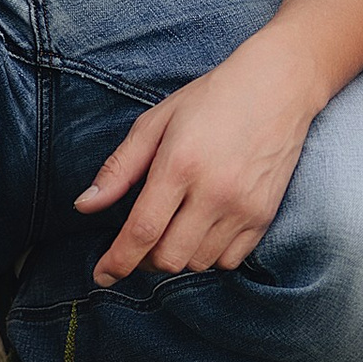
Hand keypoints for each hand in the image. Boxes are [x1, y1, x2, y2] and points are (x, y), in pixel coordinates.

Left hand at [76, 39, 319, 283]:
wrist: (278, 87)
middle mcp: (214, 192)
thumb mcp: (156, 122)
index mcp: (180, 165)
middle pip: (169, 258)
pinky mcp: (264, 215)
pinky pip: (230, 260)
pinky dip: (209, 256)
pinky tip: (202, 231)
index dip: (117, 261)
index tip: (102, 274)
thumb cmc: (212, 99)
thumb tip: (84, 205)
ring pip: (198, 263)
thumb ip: (119, 168)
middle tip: (140, 241)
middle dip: (144, 260)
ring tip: (172, 230)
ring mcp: (244, 207)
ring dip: (177, 256)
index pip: (142, 232)